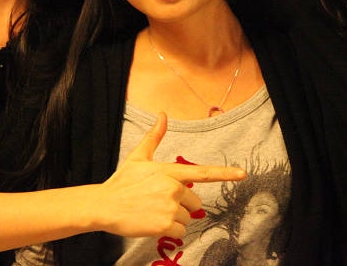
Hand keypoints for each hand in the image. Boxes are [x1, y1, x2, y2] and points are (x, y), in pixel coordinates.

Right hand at [95, 113, 244, 238]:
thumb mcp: (139, 157)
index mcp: (169, 171)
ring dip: (174, 218)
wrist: (104, 206)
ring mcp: (170, 207)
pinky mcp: (165, 224)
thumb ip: (155, 137)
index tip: (242, 174)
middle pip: (194, 201)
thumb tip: (162, 114)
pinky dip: (170, 231)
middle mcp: (173, 188)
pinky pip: (180, 231)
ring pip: (187, 217)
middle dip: (181, 204)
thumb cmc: (122, 182)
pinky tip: (153, 223)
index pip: (202, 172)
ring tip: (153, 211)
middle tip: (158, 201)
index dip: (224, 173)